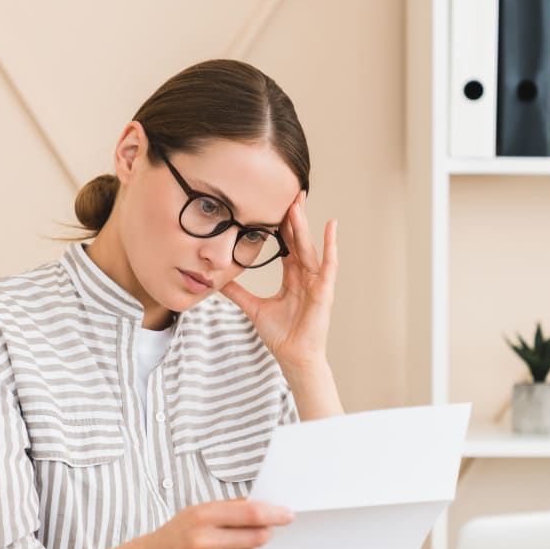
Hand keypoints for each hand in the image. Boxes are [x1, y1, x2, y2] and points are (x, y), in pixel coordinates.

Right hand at [141, 499, 292, 548]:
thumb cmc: (179, 533)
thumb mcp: (199, 511)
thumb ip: (231, 507)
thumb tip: (265, 506)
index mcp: (203, 516)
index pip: (251, 514)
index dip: (275, 514)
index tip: (288, 515)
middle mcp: (204, 542)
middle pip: (257, 536)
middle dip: (262, 532)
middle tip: (255, 530)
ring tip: (224, 547)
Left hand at [221, 191, 337, 372]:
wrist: (293, 356)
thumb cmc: (280, 335)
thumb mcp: (253, 308)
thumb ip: (238, 292)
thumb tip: (218, 282)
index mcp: (292, 278)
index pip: (286, 244)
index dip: (281, 225)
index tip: (274, 203)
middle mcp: (305, 276)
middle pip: (298, 240)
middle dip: (294, 216)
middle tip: (290, 191)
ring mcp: (316, 281)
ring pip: (308, 247)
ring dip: (303, 225)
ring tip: (297, 203)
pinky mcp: (324, 290)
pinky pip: (329, 263)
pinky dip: (330, 245)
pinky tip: (331, 226)